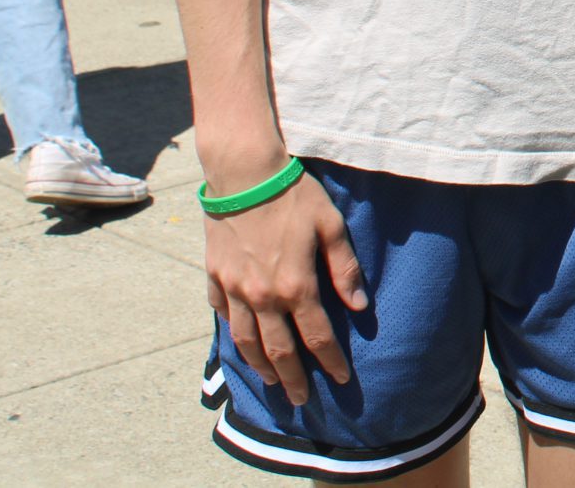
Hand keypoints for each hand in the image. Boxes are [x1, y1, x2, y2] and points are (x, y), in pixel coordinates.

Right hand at [203, 166, 367, 404]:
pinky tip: (240, 342)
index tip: (341, 378)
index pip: (317, 336)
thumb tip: (360, 306)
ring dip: (260, 365)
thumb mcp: (331, 226)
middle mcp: (261, 296)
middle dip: (293, 378)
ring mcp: (233, 289)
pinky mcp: (214, 277)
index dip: (330, 360)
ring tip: (272, 381)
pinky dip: (231, 332)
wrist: (244, 174)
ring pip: (245, 341)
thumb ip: (344, 269)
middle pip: (278, 350)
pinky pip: (221, 314)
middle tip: (301, 400)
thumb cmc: (294, 196)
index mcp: (295, 285)